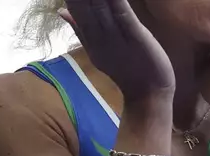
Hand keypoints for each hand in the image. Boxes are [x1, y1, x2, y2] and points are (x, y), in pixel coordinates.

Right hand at [60, 0, 174, 102]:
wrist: (149, 94)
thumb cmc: (129, 70)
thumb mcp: (99, 49)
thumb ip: (80, 29)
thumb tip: (60, 10)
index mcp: (89, 36)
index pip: (73, 4)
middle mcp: (98, 35)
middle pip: (82, 2)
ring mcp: (115, 36)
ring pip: (98, 4)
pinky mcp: (134, 35)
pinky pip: (121, 12)